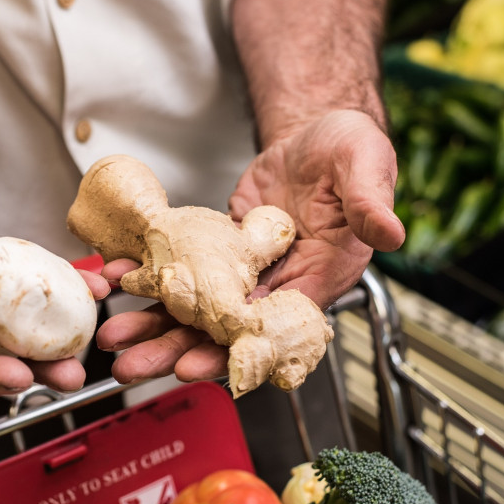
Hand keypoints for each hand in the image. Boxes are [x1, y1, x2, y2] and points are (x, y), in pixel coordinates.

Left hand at [99, 110, 404, 384]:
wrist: (316, 134)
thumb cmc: (350, 150)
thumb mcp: (365, 164)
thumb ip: (370, 201)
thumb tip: (389, 232)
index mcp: (319, 276)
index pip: (274, 329)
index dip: (235, 352)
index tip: (196, 368)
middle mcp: (280, 283)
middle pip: (224, 330)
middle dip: (177, 349)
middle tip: (133, 366)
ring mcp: (246, 270)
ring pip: (197, 308)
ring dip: (156, 324)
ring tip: (114, 337)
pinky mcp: (220, 250)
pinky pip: (184, 271)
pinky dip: (151, 278)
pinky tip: (117, 281)